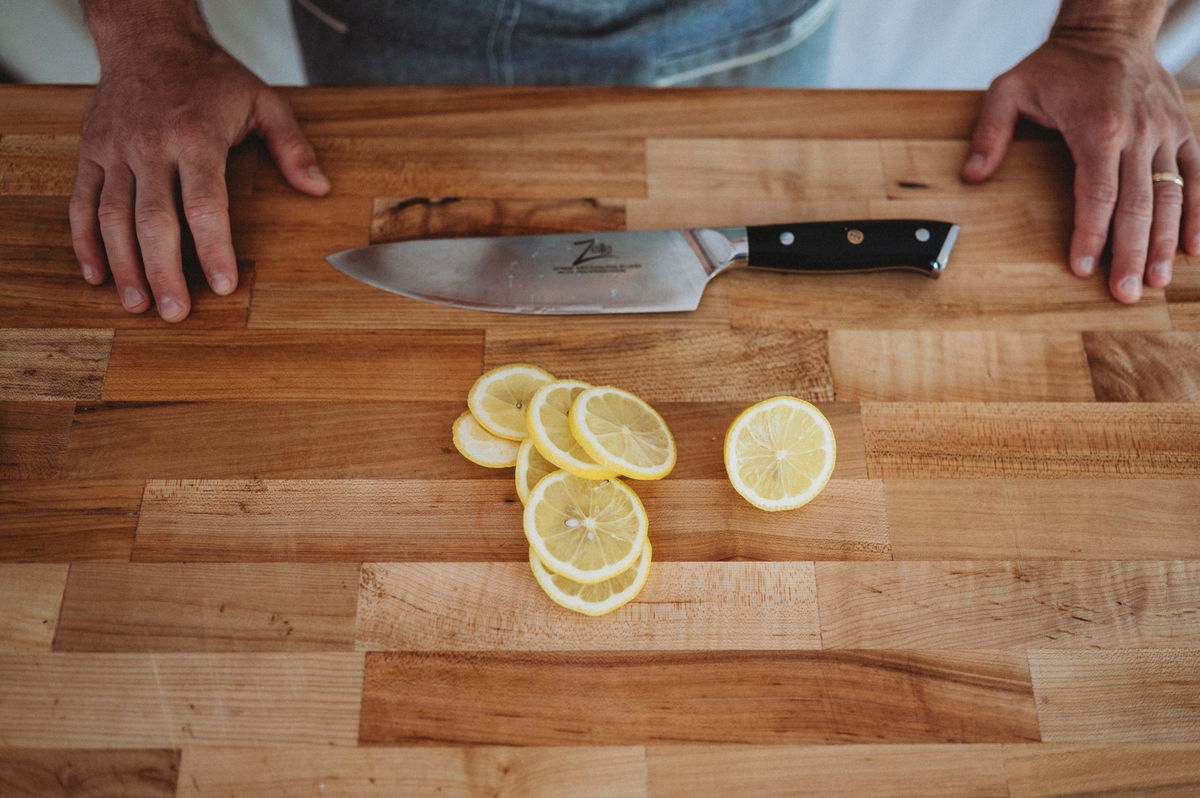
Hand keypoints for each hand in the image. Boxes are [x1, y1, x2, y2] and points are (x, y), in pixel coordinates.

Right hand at [71, 28, 330, 320]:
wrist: (147, 38)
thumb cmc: (209, 77)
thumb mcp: (263, 101)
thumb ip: (292, 147)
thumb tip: (319, 189)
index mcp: (197, 139)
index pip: (204, 205)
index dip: (213, 249)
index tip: (222, 285)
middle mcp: (151, 148)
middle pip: (153, 221)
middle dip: (163, 271)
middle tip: (175, 312)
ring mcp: (115, 151)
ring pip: (112, 217)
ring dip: (124, 265)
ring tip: (138, 304)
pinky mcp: (91, 152)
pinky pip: (81, 202)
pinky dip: (84, 241)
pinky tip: (97, 274)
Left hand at [961, 26, 1196, 302]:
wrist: (1110, 31)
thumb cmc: (1059, 64)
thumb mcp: (1010, 89)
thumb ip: (990, 134)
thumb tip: (972, 176)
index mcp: (1097, 127)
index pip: (1096, 193)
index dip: (1091, 234)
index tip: (1083, 268)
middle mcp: (1138, 132)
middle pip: (1138, 204)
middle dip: (1130, 252)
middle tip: (1124, 293)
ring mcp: (1165, 133)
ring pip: (1172, 196)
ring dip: (1164, 242)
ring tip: (1154, 281)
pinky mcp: (1182, 132)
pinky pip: (1197, 177)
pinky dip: (1198, 213)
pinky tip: (1193, 248)